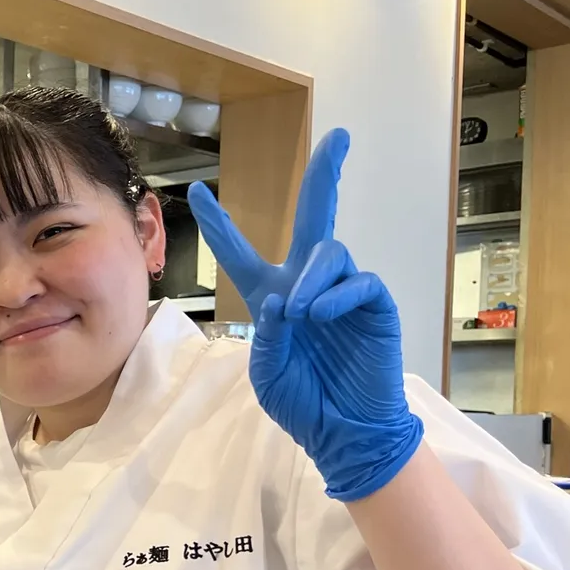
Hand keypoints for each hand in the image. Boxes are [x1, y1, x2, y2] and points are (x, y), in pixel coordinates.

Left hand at [187, 130, 422, 501]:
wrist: (343, 432)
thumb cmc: (302, 403)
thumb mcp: (267, 373)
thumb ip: (268, 336)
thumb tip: (282, 299)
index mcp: (272, 297)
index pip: (240, 254)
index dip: (220, 224)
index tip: (194, 192)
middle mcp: (308, 284)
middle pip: (314, 217)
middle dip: (326, 175)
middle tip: (339, 137)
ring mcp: (344, 290)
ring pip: (327, 252)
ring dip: (308, 278)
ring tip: (299, 315)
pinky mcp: (375, 304)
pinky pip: (358, 281)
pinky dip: (336, 296)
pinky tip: (321, 316)